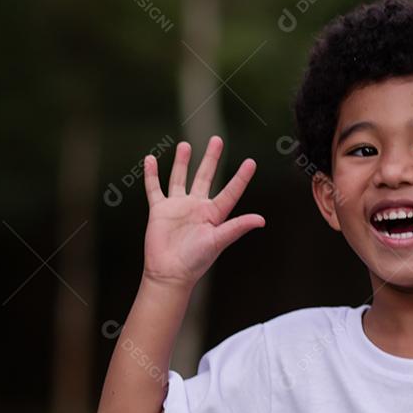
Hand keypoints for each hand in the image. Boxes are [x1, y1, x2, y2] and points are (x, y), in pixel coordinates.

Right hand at [142, 135, 264, 290]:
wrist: (170, 272)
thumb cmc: (196, 260)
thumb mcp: (219, 240)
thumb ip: (237, 227)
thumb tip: (261, 220)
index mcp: (214, 213)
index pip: (230, 191)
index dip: (241, 177)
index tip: (251, 162)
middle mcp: (197, 206)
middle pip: (205, 176)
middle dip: (211, 158)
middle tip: (217, 140)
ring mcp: (178, 206)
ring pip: (179, 178)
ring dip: (182, 162)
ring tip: (185, 145)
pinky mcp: (160, 210)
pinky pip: (154, 188)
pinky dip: (152, 174)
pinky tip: (150, 159)